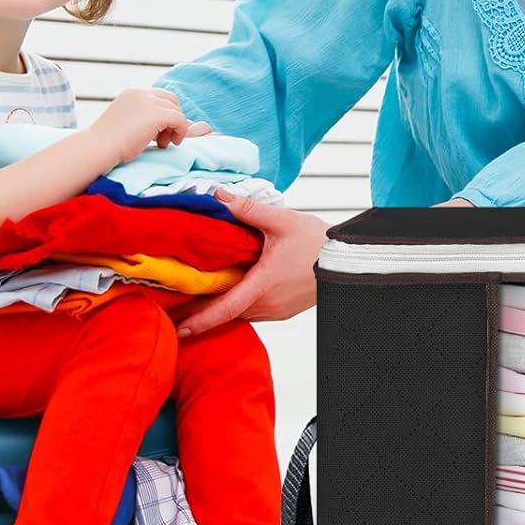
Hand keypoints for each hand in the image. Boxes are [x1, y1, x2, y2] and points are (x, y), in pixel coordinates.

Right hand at [90, 88, 210, 165]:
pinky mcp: (156, 114)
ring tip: (161, 143)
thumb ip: (149, 118)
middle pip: (172, 101)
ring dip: (174, 129)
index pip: (160, 97)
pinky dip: (179, 132)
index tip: (159, 132)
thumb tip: (180, 122)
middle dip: (172, 120)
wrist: (98, 147)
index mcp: (133, 93)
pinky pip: (180, 120)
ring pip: (177, 111)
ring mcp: (149, 102)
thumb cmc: (110, 142)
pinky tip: (166, 144)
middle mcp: (142, 93)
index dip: (165, 114)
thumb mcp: (132, 123)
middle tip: (162, 139)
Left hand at [173, 196, 329, 337]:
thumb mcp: (282, 221)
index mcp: (264, 286)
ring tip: (197, 299)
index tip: (179, 328)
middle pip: (228, 313)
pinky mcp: (284, 310)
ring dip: (221, 308)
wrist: (350, 258)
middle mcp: (268, 305)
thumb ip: (248, 209)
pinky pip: (254, 311)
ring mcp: (277, 310)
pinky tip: (230, 291)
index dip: (198, 320)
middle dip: (201, 312)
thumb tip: (219, 196)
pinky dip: (238, 305)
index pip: (224, 310)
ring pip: (241, 313)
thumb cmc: (319, 243)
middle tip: (174, 308)